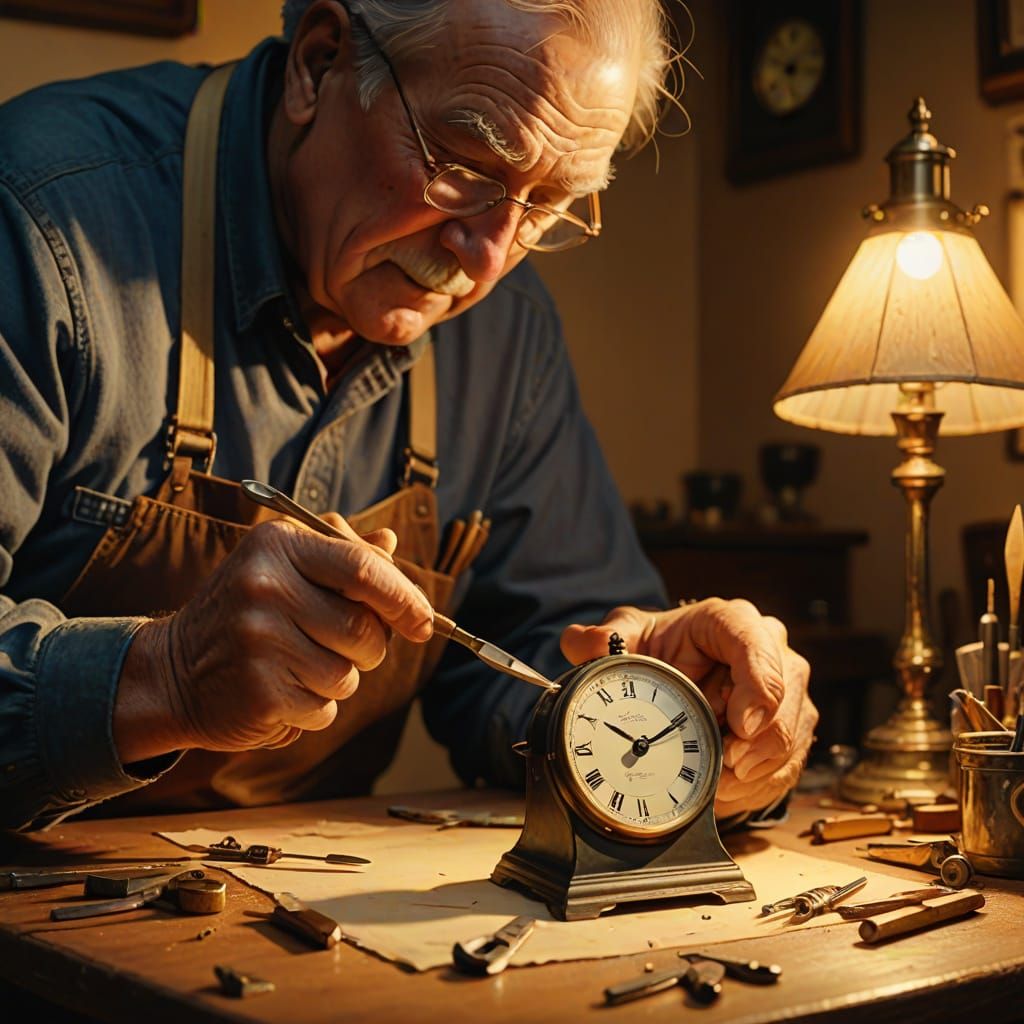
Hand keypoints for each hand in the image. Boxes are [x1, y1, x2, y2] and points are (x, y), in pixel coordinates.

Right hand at [114, 514, 433, 760]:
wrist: (172, 672)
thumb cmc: (243, 613)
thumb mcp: (282, 567)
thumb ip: (340, 555)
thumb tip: (391, 545)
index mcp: (278, 544)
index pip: (364, 569)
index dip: (405, 599)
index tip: (422, 623)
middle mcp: (265, 587)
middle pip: (365, 629)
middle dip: (367, 646)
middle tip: (333, 644)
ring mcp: (259, 641)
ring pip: (349, 674)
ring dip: (335, 678)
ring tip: (294, 665)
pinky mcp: (260, 693)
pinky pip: (325, 708)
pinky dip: (312, 708)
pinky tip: (278, 689)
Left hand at [560, 600, 816, 817]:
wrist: (678, 673)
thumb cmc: (659, 650)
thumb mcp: (626, 639)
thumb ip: (598, 640)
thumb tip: (583, 644)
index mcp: (729, 621)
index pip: (756, 642)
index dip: (757, 684)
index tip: (740, 724)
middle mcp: (769, 648)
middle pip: (786, 695)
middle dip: (759, 738)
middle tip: (725, 764)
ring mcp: (787, 688)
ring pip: (792, 734)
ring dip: (758, 767)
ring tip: (719, 782)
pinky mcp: (791, 726)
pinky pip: (789, 761)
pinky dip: (760, 783)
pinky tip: (729, 789)